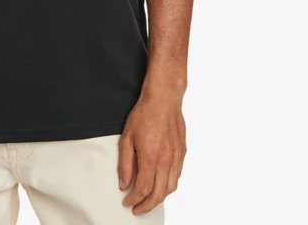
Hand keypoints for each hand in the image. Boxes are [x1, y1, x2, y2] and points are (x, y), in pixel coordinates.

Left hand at [117, 91, 186, 214]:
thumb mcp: (127, 137)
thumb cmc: (144, 114)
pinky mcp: (182, 152)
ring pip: (171, 187)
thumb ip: (125, 163)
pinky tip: (161, 183)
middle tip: (138, 208)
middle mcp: (166, 161)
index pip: (143, 189)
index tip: (127, 202)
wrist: (163, 98)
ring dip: (160, 197)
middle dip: (147, 205)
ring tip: (149, 199)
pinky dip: (169, 185)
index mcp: (151, 158)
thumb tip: (124, 183)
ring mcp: (176, 157)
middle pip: (159, 194)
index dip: (134, 199)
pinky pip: (177, 175)